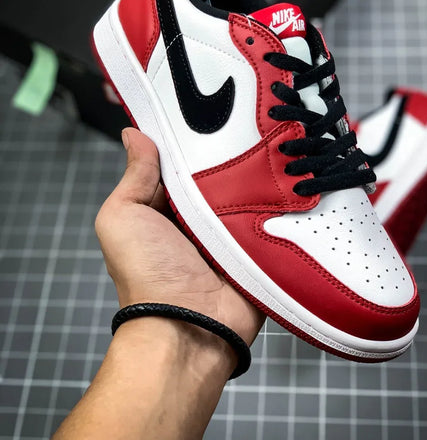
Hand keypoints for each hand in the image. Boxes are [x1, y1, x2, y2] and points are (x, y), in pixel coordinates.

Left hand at [95, 127, 264, 345]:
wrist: (189, 328)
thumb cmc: (147, 275)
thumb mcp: (122, 216)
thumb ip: (134, 176)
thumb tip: (134, 134)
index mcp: (166, 210)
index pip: (182, 165)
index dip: (192, 142)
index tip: (209, 110)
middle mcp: (199, 220)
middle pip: (219, 176)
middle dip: (230, 155)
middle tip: (249, 121)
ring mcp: (231, 234)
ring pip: (248, 193)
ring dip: (257, 177)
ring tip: (277, 141)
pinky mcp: (258, 247)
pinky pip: (272, 217)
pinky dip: (279, 202)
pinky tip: (292, 176)